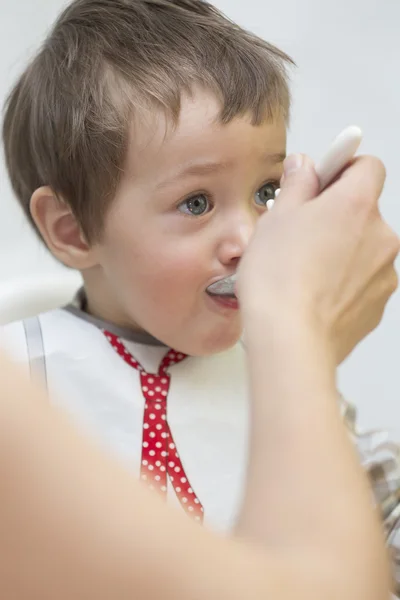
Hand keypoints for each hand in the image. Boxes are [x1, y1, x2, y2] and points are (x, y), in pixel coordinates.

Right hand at [238, 154, 399, 362]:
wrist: (290, 338)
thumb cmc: (279, 281)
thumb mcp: (276, 217)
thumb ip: (298, 183)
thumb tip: (304, 168)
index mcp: (356, 204)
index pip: (367, 166)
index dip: (343, 168)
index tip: (324, 177)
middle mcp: (380, 235)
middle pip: (363, 210)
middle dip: (335, 215)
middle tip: (300, 230)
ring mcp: (383, 272)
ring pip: (362, 248)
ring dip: (340, 250)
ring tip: (303, 268)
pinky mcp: (377, 303)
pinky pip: (362, 280)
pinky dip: (343, 281)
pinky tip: (312, 291)